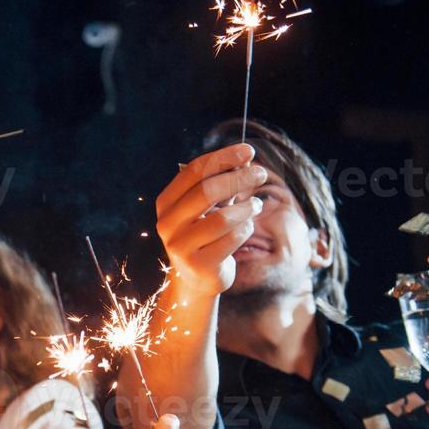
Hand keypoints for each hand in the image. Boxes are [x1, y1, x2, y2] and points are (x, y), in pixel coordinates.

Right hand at [155, 143, 266, 297]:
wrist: (197, 277)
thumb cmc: (206, 233)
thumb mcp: (210, 206)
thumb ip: (222, 182)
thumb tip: (245, 158)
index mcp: (166, 203)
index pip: (194, 172)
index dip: (223, 158)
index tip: (249, 151)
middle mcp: (167, 224)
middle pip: (206, 192)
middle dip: (239, 179)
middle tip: (261, 173)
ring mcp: (180, 246)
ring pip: (222, 218)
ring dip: (246, 208)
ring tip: (256, 205)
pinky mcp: (198, 265)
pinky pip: (232, 239)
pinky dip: (245, 229)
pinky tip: (246, 228)